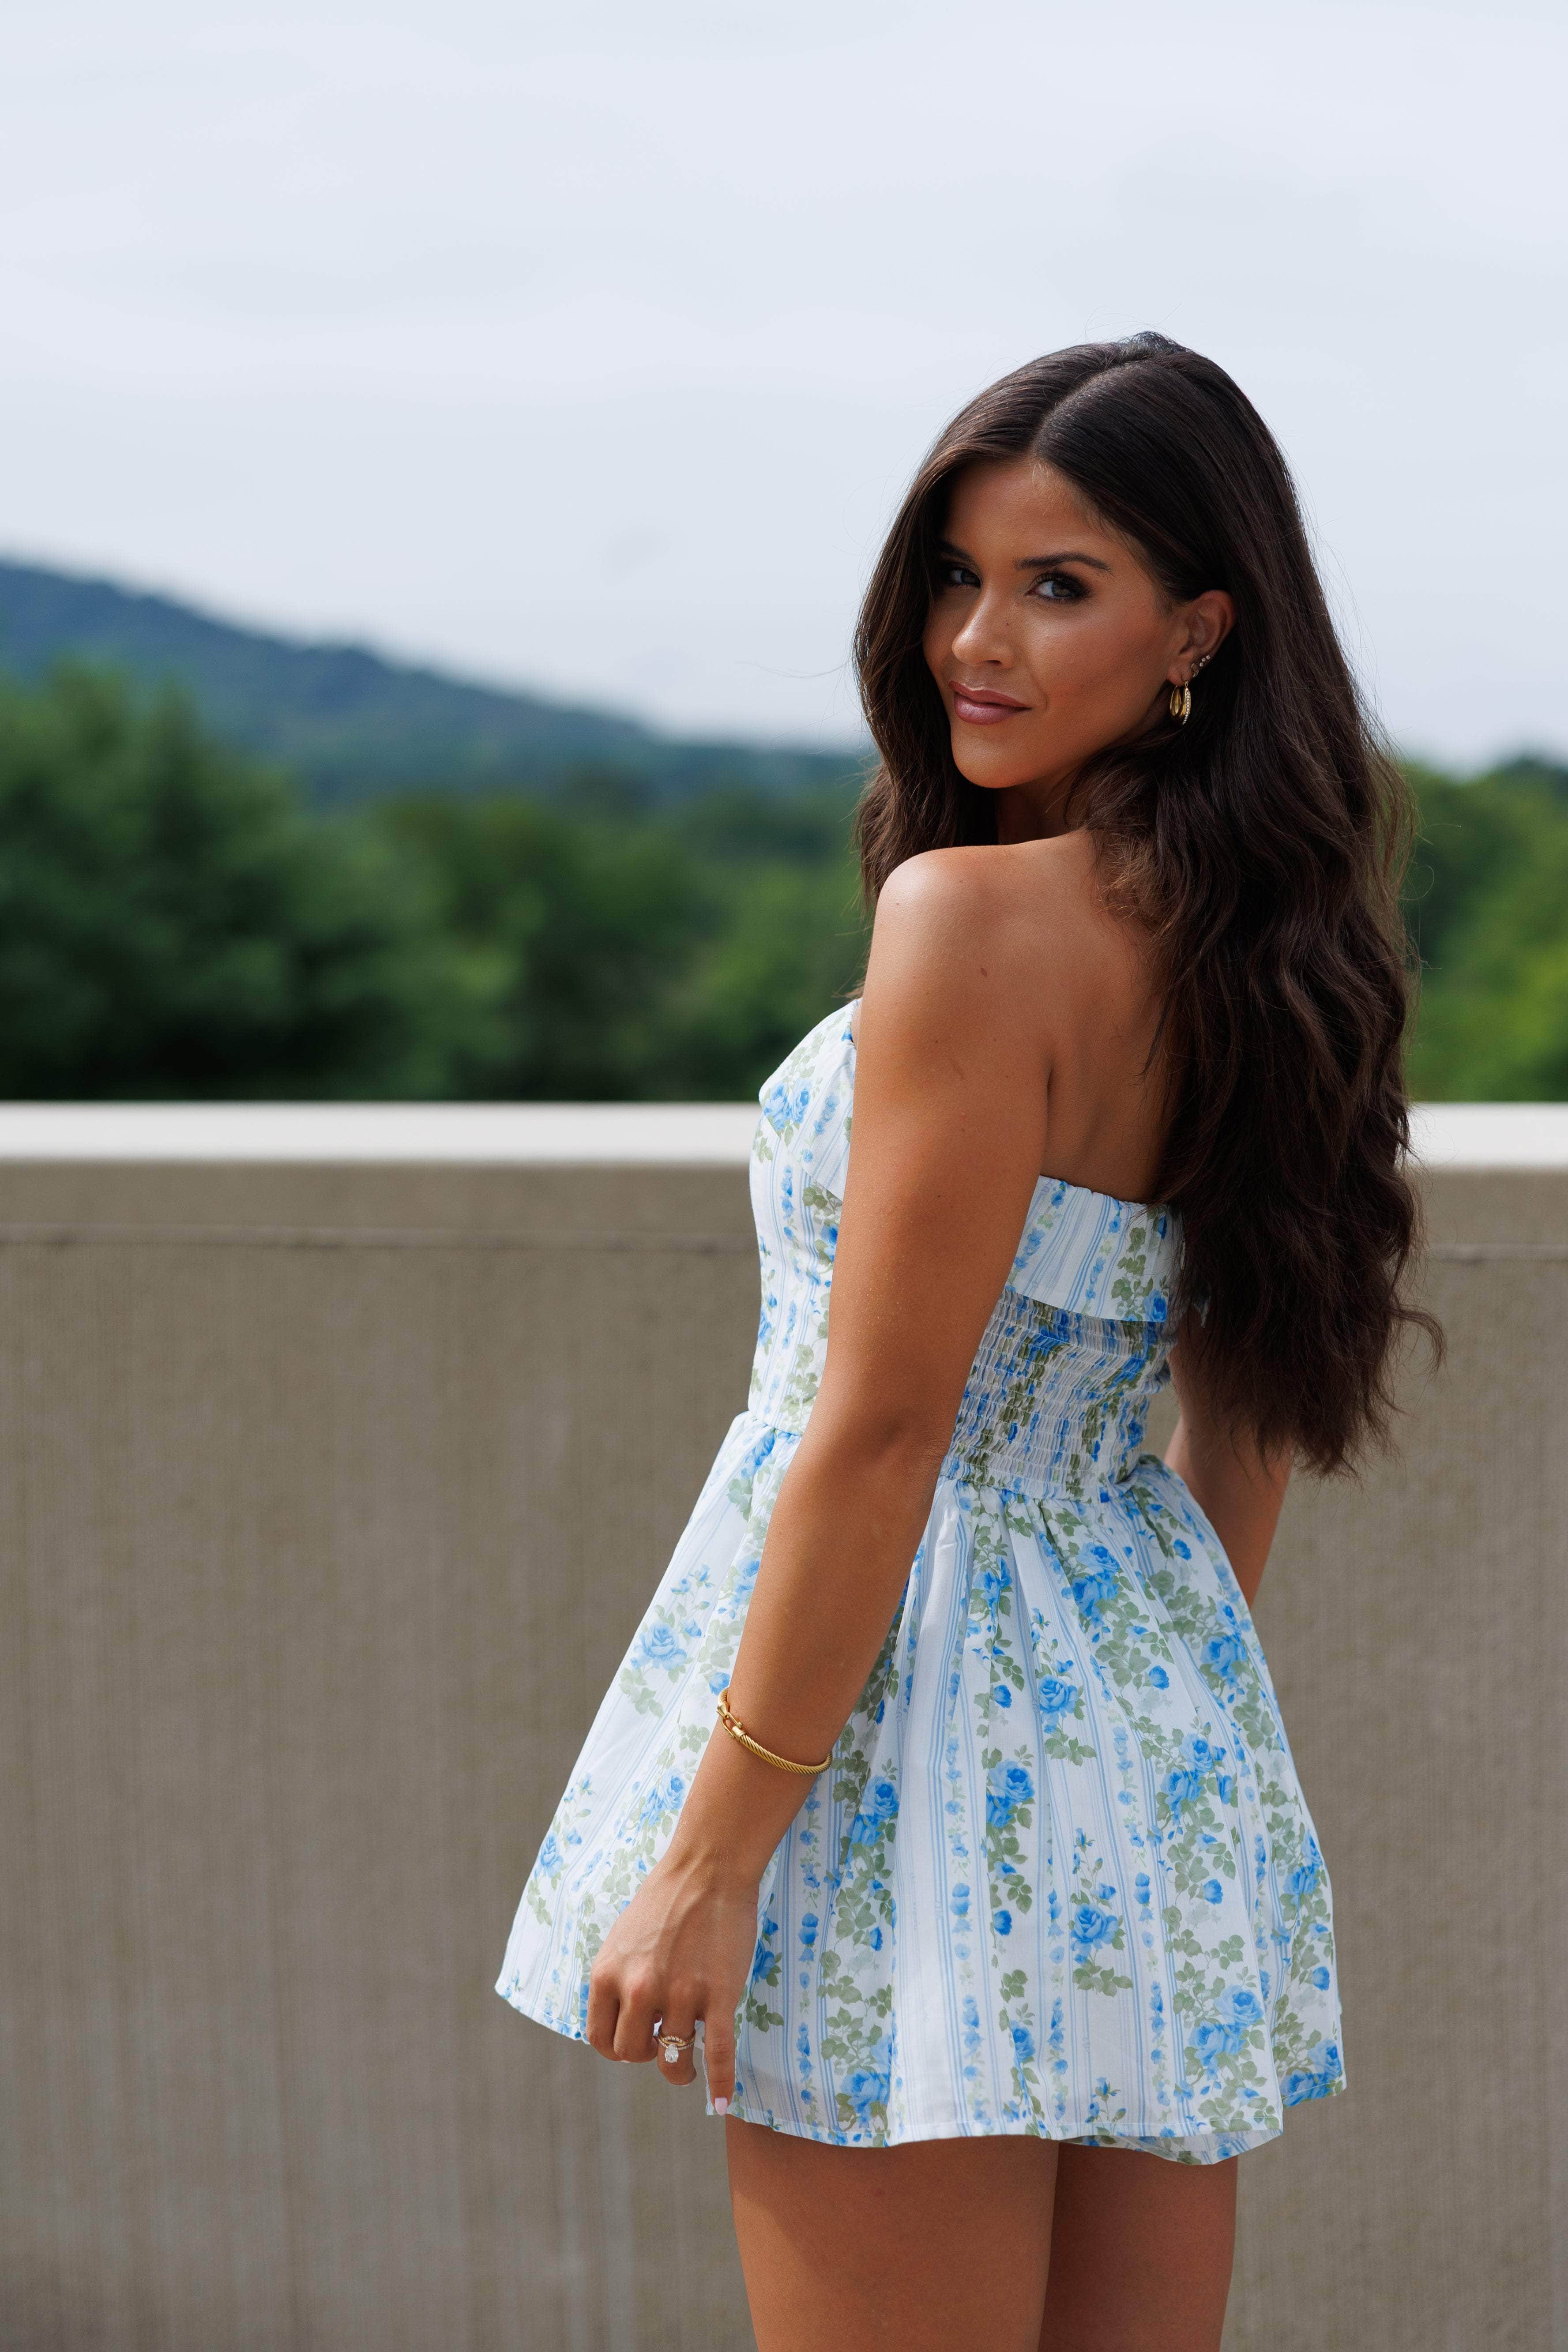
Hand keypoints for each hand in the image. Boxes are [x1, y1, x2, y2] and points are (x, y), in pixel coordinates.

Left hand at [584, 1847, 760, 2110]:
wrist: (708, 1867)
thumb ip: (615, 1980)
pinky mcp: (718, 1994)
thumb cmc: (666, 1900)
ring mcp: (679, 1993)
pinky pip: (718, 2053)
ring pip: (674, 2061)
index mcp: (608, 1974)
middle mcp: (638, 1987)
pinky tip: (722, 2101)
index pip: (600, 2040)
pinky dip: (720, 2083)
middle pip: (633, 2054)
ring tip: (688, 2068)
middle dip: (648, 2055)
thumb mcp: (621, 1939)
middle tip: (663, 2042)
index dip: (618, 2049)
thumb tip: (617, 2022)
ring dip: (681, 2070)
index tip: (637, 2040)